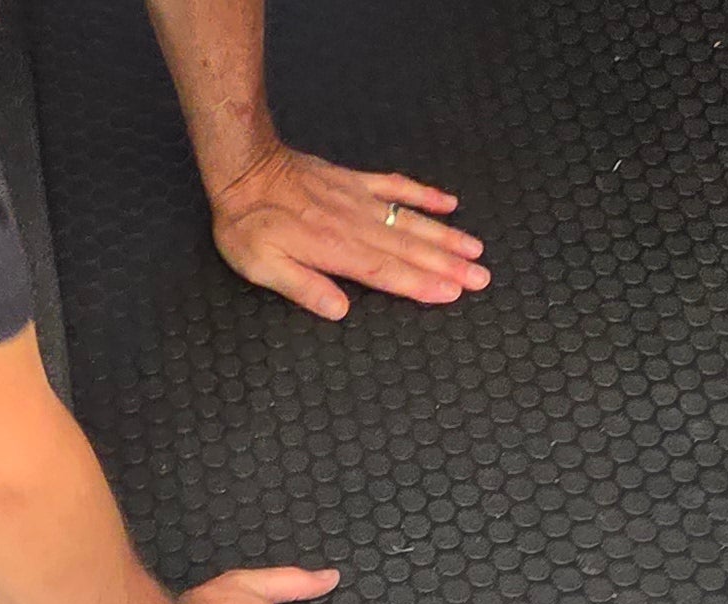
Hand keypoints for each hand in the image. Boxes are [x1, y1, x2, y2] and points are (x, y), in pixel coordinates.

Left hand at [208, 146, 488, 319]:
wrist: (245, 168)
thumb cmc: (248, 222)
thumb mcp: (262, 266)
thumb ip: (303, 287)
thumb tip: (340, 310)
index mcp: (336, 250)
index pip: (388, 272)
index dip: (422, 284)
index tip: (454, 292)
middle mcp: (356, 226)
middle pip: (410, 249)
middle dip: (448, 265)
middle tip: (482, 277)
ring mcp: (360, 201)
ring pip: (411, 221)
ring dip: (445, 237)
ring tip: (476, 250)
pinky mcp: (355, 182)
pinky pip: (396, 187)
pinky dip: (423, 195)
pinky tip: (448, 203)